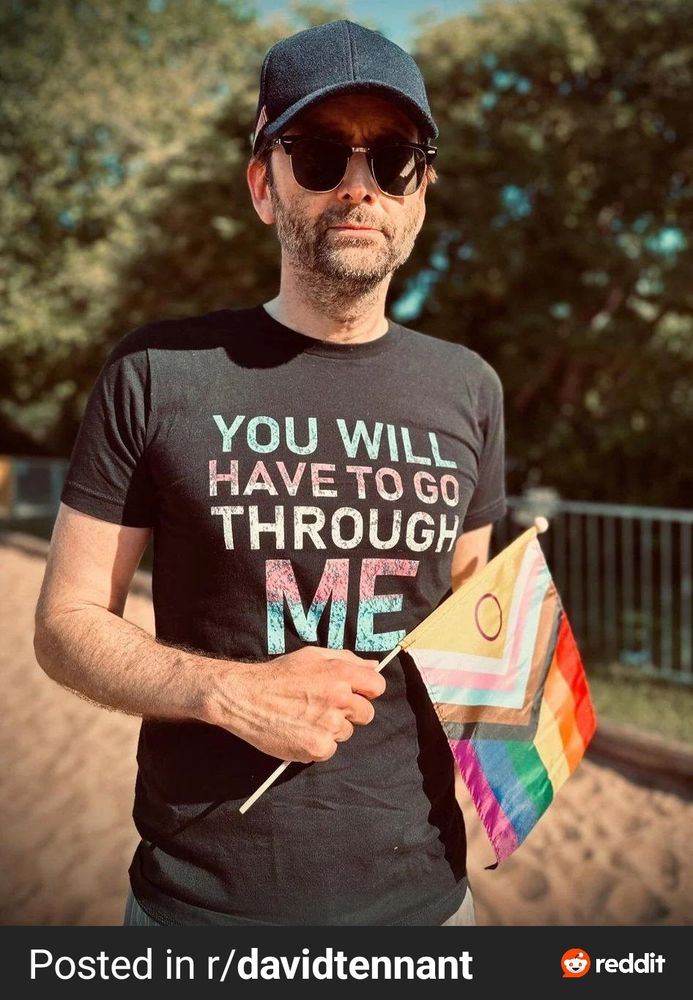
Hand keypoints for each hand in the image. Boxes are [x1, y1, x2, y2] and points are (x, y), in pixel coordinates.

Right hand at [204, 646, 385, 762]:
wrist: (246, 697)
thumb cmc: (279, 674)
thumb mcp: (312, 656)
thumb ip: (346, 660)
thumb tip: (374, 666)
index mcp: (341, 673)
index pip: (377, 686)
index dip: (366, 690)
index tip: (354, 693)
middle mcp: (340, 699)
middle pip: (367, 714)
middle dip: (350, 712)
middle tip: (325, 707)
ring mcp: (330, 725)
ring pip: (347, 733)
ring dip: (332, 729)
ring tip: (306, 718)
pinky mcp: (318, 748)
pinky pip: (330, 749)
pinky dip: (317, 744)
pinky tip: (299, 732)